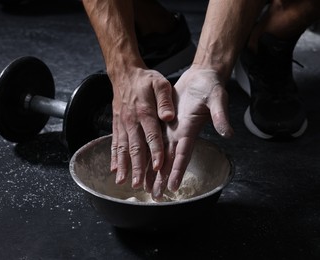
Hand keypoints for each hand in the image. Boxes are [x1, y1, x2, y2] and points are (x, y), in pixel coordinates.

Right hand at [109, 67, 174, 188]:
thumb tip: (169, 116)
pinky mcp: (116, 125)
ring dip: (123, 166)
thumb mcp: (160, 83)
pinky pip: (115, 143)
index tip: (158, 167)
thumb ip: (165, 100)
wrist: (124, 73)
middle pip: (135, 147)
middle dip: (136, 167)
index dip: (155, 152)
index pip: (152, 135)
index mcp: (144, 112)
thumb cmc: (145, 79)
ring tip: (122, 182)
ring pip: (122, 148)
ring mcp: (122, 124)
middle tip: (137, 184)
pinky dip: (114, 157)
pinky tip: (114, 169)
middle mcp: (131, 121)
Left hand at [148, 67, 233, 199]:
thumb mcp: (218, 99)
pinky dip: (148, 151)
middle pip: (168, 160)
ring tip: (146, 186)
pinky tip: (140, 161)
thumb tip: (228, 133)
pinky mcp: (164, 121)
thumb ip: (221, 116)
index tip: (172, 186)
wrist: (202, 77)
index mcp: (190, 130)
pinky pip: (153, 139)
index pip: (183, 155)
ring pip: (159, 153)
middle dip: (162, 178)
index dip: (177, 170)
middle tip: (155, 196)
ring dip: (153, 170)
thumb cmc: (211, 87)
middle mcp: (179, 134)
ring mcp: (171, 129)